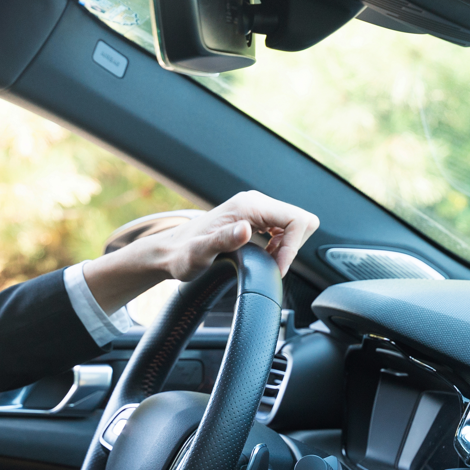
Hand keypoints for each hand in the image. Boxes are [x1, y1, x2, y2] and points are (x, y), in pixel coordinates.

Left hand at [84, 191, 319, 313]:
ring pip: (294, 224)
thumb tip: (246, 230)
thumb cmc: (182, 255)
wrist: (168, 253)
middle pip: (300, 219)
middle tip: (274, 265)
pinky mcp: (253, 218)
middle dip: (294, 246)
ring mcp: (254, 209)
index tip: (278, 268)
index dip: (293, 247)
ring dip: (288, 247)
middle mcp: (253, 202)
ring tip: (268, 263)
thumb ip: (223, 240)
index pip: (297, 219)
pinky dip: (281, 245)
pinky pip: (283, 228)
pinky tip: (265, 256)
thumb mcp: (200, 254)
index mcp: (248, 206)